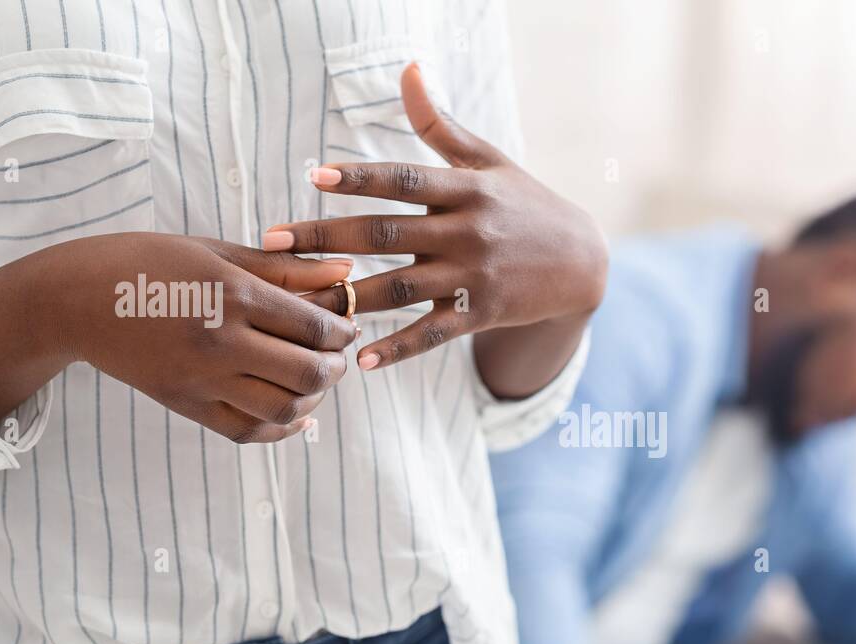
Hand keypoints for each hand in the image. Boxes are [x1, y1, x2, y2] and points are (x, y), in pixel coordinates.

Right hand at [0, 232, 355, 441]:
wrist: (77, 299)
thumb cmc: (151, 263)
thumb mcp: (217, 253)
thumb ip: (285, 268)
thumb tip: (346, 271)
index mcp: (234, 295)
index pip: (315, 326)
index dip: (343, 331)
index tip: (346, 326)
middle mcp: (222, 341)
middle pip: (308, 373)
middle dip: (336, 368)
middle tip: (337, 358)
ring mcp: (203, 379)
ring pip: (284, 408)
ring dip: (314, 399)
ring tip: (315, 381)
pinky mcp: (186, 404)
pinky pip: (248, 431)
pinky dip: (282, 428)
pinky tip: (295, 414)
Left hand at [263, 63, 606, 392]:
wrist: (581, 262)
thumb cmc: (525, 204)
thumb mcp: (488, 160)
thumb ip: (440, 123)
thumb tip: (408, 70)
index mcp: (465, 190)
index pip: (404, 180)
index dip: (361, 178)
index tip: (315, 177)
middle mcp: (467, 231)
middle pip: (387, 235)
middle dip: (327, 239)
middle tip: (273, 243)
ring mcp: (473, 276)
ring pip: (402, 289)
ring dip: (350, 297)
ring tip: (303, 305)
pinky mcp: (481, 313)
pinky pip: (433, 333)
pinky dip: (399, 349)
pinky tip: (362, 361)